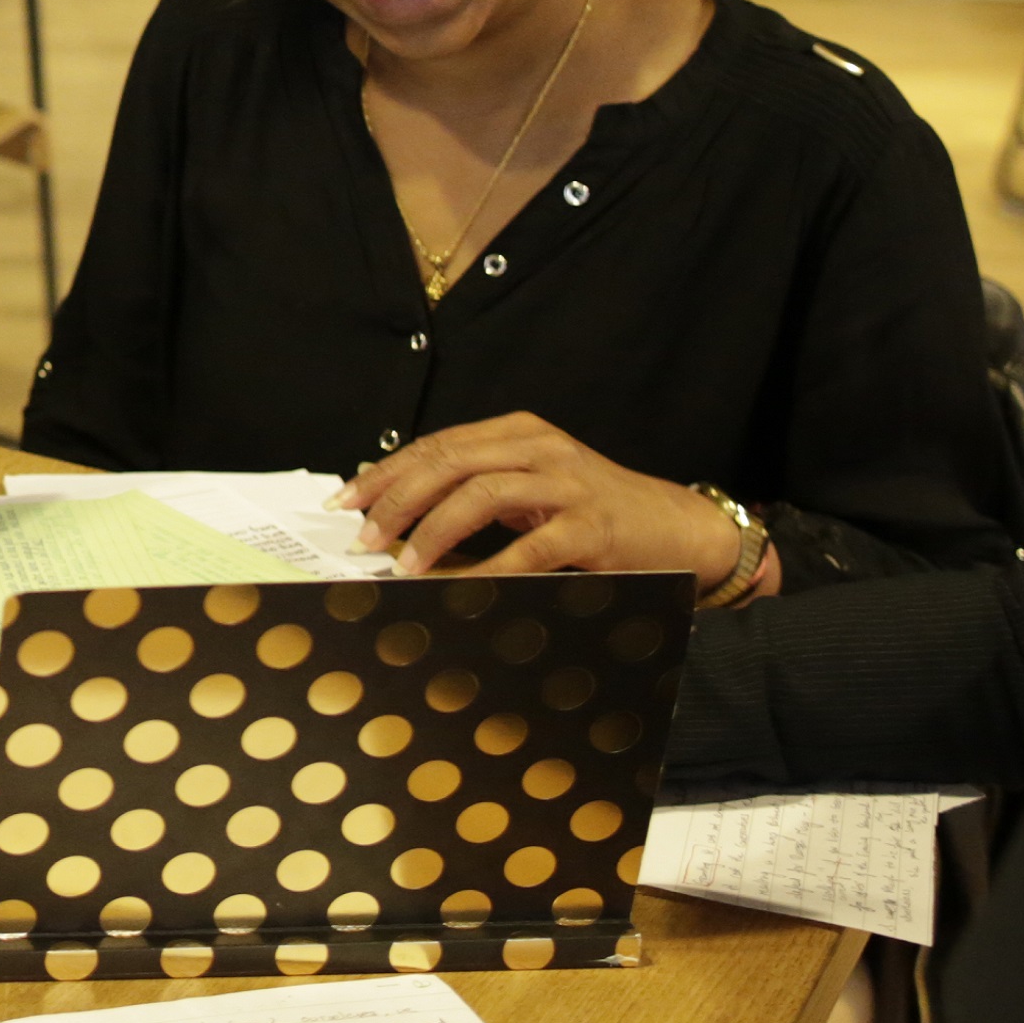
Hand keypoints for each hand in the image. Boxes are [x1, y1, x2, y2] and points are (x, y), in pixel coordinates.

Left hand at [332, 412, 745, 577]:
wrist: (677, 526)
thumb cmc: (595, 512)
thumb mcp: (533, 488)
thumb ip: (479, 490)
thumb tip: (400, 517)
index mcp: (518, 432)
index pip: (437, 446)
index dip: (387, 473)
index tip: (346, 501)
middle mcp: (540, 447)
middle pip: (450, 462)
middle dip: (399, 499)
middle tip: (365, 536)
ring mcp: (567, 483)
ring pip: (481, 493)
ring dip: (434, 531)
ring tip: (405, 565)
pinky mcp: (591, 526)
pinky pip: (529, 547)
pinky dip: (490, 569)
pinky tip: (461, 590)